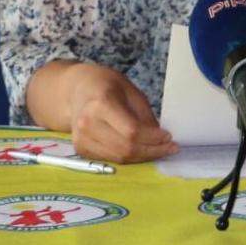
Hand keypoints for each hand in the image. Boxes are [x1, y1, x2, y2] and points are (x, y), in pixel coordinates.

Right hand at [61, 70, 176, 164]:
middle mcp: (88, 123)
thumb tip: (159, 137)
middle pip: (126, 148)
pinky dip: (129, 157)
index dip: (153, 138)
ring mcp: (81, 138)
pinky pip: (111, 158)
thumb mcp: (130, 90)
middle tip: (169, 148)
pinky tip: (140, 150)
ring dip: (142, 157)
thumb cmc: (106, 85)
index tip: (169, 137)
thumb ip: (144, 114)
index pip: (131, 131)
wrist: (76, 91)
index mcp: (101, 103)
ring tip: (158, 150)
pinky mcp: (80, 149)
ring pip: (119, 157)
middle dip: (152, 151)